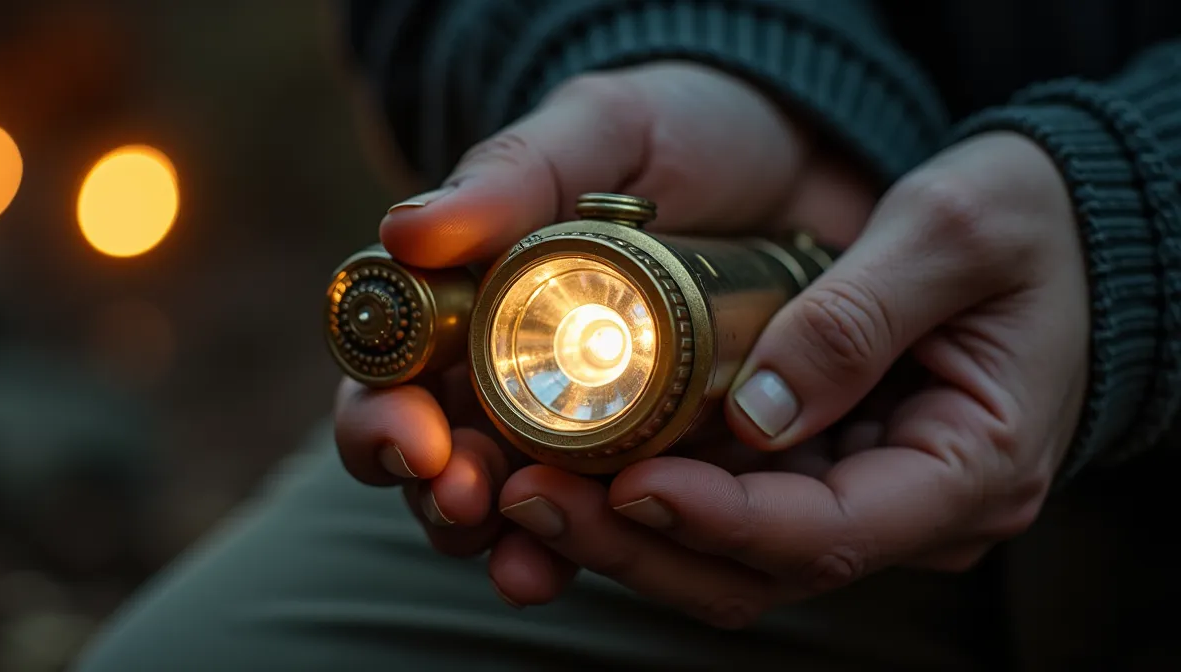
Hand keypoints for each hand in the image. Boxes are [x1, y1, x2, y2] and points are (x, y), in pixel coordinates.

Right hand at [332, 62, 878, 568]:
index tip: (415, 433)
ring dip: (507, 546)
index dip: (383, 417)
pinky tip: (587, 570)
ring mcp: (585, 431)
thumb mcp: (603, 132)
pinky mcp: (665, 461)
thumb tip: (406, 232)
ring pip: (517, 514)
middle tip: (466, 498)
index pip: (391, 378)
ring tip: (524, 564)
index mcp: (466, 304)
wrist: (810, 163)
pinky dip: (600, 554)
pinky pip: (623, 525)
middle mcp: (507, 380)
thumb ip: (515, 175)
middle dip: (441, 495)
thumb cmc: (685, 132)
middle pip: (439, 466)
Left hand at [493, 131, 1088, 626]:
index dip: (721, 521)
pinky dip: (650, 490)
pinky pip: (727, 504)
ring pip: (729, 552)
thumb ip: (860, 317)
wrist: (1064, 232)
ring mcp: (863, 494)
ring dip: (626, 527)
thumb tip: (759, 412)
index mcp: (969, 470)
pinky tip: (575, 458)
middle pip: (759, 566)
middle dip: (639, 539)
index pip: (830, 534)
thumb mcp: (954, 235)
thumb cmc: (1032, 225)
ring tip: (527, 481)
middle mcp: (912, 508)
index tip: (628, 482)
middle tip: (531, 492)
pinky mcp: (824, 469)